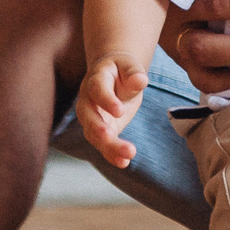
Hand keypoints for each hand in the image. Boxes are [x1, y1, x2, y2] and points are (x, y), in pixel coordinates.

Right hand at [76, 54, 150, 168]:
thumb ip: (134, 73)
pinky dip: (112, 155)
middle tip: (109, 136)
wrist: (112, 75)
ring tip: (126, 156)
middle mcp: (88, 101)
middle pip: (89, 116)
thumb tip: (141, 80)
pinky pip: (102, 144)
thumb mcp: (129, 66)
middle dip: (98, 128)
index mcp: (95, 80)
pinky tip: (124, 162)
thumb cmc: (121, 70)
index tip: (120, 111)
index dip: (106, 100)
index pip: (97, 90)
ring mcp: (91, 118)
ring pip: (93, 135)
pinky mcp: (99, 131)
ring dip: (108, 147)